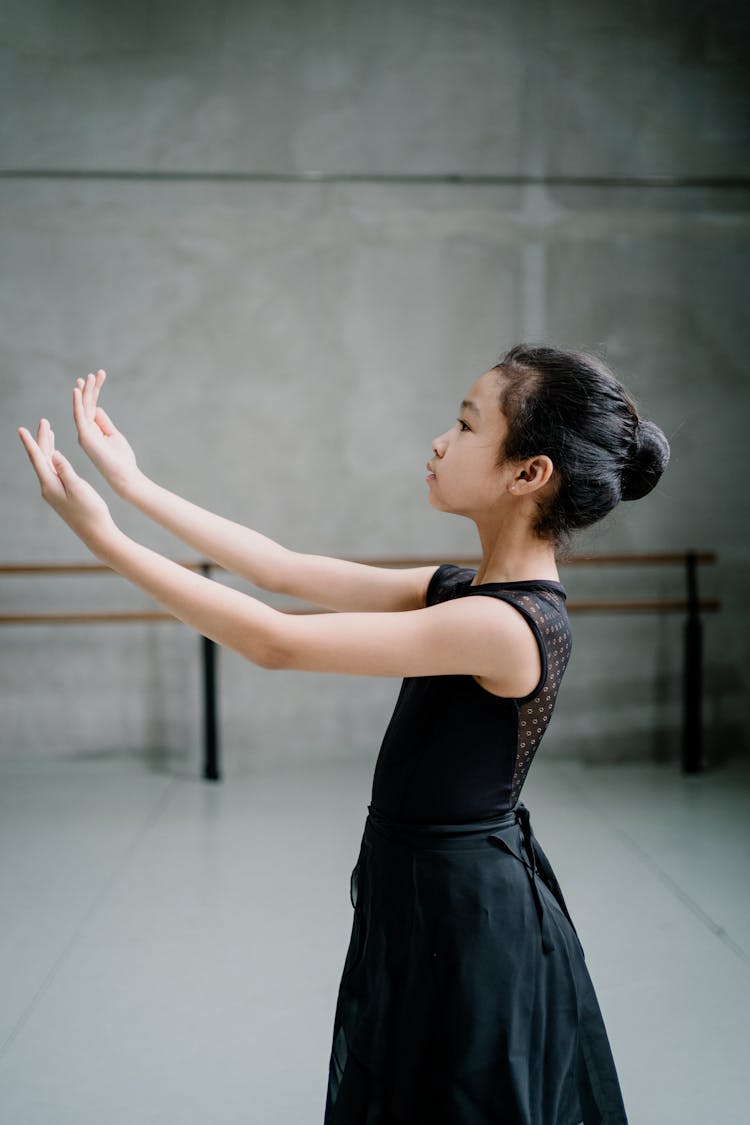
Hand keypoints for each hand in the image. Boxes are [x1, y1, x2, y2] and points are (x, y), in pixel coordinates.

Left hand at [18, 418, 116, 549]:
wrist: (96, 532)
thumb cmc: (90, 511)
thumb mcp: (79, 488)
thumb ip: (65, 470)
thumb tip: (53, 454)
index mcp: (50, 485)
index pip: (37, 458)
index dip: (30, 442)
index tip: (22, 429)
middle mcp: (48, 488)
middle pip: (41, 458)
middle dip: (42, 439)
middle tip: (43, 421)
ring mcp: (54, 492)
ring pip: (47, 464)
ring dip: (47, 447)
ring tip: (49, 432)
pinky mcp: (61, 495)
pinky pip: (53, 471)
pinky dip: (53, 459)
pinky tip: (56, 456)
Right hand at [73, 370, 138, 493]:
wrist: (124, 475)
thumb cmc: (121, 458)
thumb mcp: (113, 435)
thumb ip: (104, 421)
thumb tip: (97, 407)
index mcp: (93, 430)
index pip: (91, 407)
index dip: (93, 392)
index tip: (97, 377)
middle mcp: (86, 431)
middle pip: (87, 405)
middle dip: (90, 388)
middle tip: (96, 374)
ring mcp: (84, 434)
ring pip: (83, 407)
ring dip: (86, 391)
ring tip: (91, 376)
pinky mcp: (85, 437)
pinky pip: (80, 416)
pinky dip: (78, 402)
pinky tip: (78, 389)